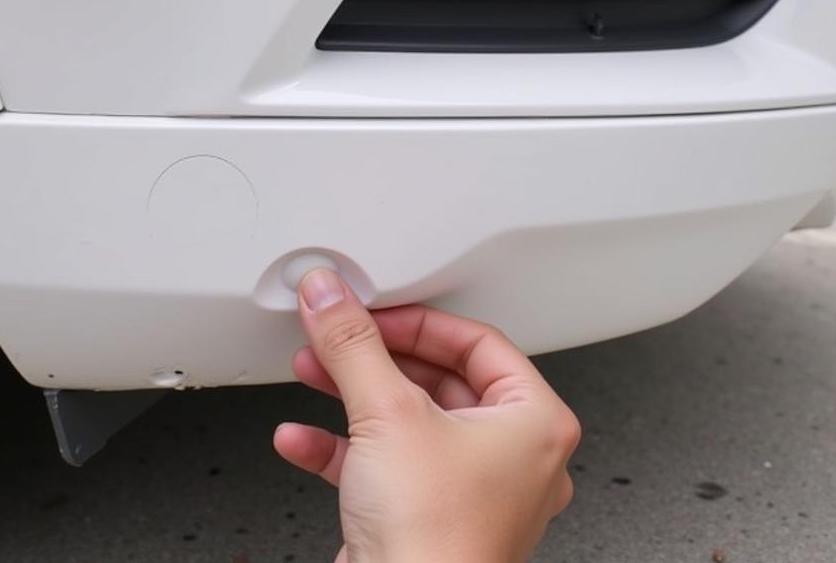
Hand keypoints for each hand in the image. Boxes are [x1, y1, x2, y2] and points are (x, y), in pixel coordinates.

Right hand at [274, 270, 579, 562]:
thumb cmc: (436, 542)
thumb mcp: (387, 413)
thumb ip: (354, 344)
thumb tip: (332, 297)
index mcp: (533, 422)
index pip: (476, 340)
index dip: (417, 319)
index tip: (374, 310)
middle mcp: (511, 457)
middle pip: (435, 378)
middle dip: (374, 357)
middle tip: (339, 335)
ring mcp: (469, 491)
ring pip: (406, 420)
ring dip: (351, 394)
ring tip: (313, 370)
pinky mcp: (427, 518)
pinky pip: (384, 464)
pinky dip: (342, 446)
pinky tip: (302, 436)